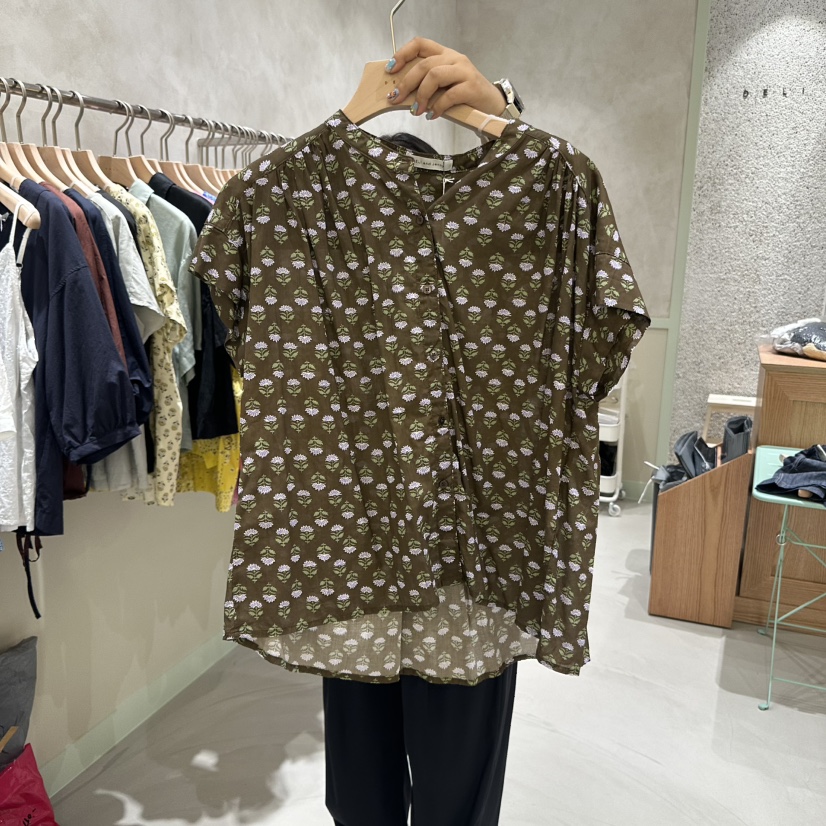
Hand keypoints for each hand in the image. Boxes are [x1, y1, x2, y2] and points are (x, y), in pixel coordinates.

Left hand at [385, 38, 506, 119]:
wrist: (491, 105)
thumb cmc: (464, 97)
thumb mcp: (443, 86)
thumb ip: (427, 85)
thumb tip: (401, 94)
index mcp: (445, 55)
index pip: (420, 44)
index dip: (402, 54)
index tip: (390, 70)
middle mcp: (454, 58)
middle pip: (424, 64)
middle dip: (406, 83)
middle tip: (396, 99)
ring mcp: (464, 71)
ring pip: (434, 76)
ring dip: (421, 95)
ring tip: (417, 111)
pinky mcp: (472, 87)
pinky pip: (449, 95)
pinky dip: (437, 107)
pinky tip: (432, 115)